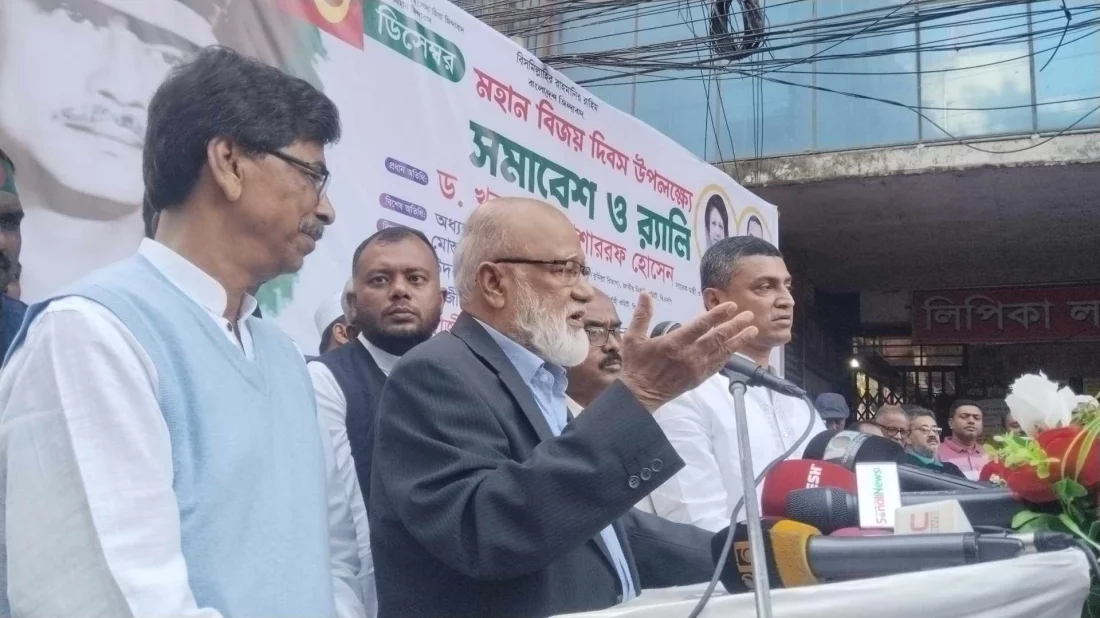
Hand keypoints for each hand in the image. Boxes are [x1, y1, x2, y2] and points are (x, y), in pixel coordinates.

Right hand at [619, 293, 756, 412]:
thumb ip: (641, 316)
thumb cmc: (636, 365)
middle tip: (748, 315)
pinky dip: (730, 355)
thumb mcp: (633, 339)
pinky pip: (719, 365)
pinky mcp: (699, 378)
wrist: (640, 394)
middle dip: (735, 325)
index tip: (731, 306)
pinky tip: (738, 347)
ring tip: (752, 330)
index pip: (701, 326)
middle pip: (717, 338)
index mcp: (674, 343)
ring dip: (738, 340)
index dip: (717, 315)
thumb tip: (645, 294)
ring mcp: (696, 368)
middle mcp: (689, 355)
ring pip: (722, 351)